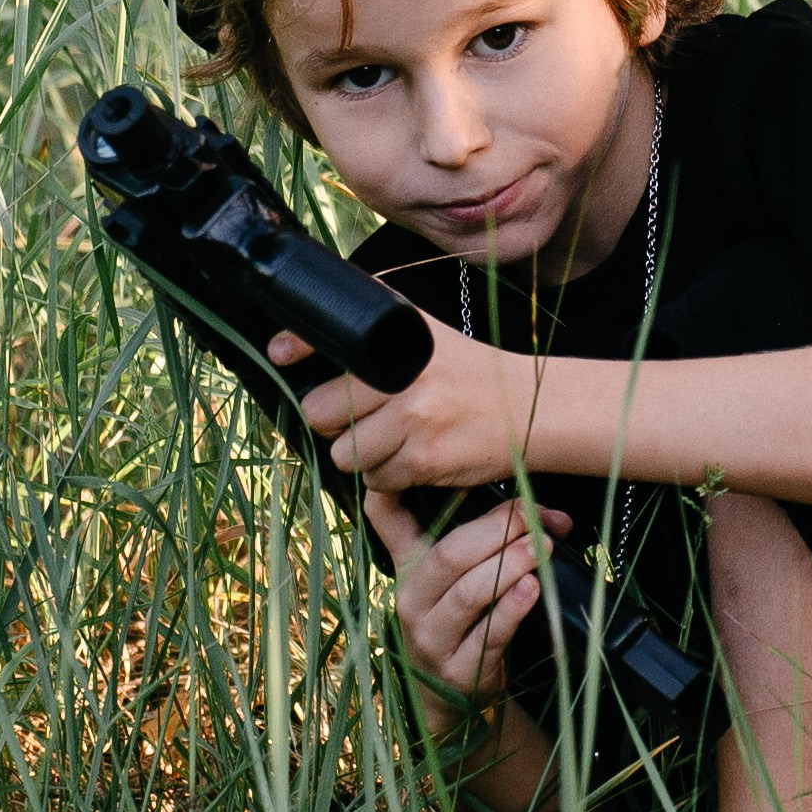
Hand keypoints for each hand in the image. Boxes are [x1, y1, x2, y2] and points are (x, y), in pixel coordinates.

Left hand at [269, 322, 548, 492]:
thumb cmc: (474, 375)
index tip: (279, 352)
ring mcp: (413, 420)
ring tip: (394, 440)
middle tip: (364, 418)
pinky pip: (377, 481)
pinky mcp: (423, 460)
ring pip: (344, 454)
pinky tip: (416, 458)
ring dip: (362, 456)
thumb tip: (300, 340)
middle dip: (334, 422)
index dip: (296, 347)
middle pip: (321, 412)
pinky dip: (390, 477)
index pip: (332, 338)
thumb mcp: (430, 338)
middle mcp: (404, 378)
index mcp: (403, 343)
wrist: (533, 409)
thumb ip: (379, 330)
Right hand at [365, 483, 571, 743]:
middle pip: (448, 554)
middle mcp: (411, 601)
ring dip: (509, 565)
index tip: (415, 458)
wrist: (454, 703)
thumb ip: (483, 539)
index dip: (388, 490)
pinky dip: (512, 609)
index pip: (385, 519)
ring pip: (468, 593)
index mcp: (408, 568)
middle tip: (534, 516)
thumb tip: (542, 511)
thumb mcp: (454, 581)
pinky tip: (531, 590)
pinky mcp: (458, 672)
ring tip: (540, 548)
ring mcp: (431, 639)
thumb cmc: (463, 626)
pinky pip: (488, 635)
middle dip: (495, 530)